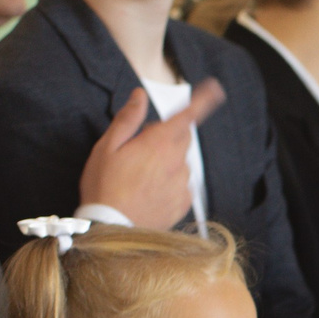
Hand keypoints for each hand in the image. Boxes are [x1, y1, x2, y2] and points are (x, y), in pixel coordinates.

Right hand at [79, 80, 225, 228]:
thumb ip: (128, 119)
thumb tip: (140, 96)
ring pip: (181, 162)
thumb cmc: (104, 186)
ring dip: (166, 161)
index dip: (202, 101)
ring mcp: (183, 184)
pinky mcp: (184, 203)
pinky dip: (170, 182)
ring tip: (138, 176)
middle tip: (139, 147)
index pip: (187, 116)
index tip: (215, 89)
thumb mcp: (107, 146)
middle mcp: (177, 162)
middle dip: (167, 135)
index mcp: (159, 144)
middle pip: (182, 138)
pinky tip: (148, 191)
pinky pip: (182, 184)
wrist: (112, 228)